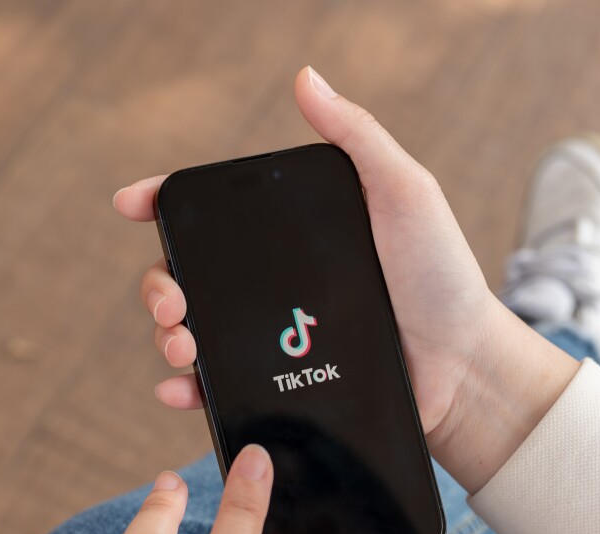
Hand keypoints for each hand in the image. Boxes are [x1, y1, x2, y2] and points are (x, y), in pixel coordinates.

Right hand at [114, 66, 578, 491]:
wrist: (466, 366)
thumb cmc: (442, 274)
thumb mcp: (405, 193)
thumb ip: (358, 137)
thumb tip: (306, 78)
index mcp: (294, 235)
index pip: (216, 214)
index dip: (165, 204)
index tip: (133, 203)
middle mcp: (276, 285)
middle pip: (190, 276)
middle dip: (159, 285)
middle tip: (170, 301)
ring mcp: (277, 338)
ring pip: (195, 333)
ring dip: (167, 337)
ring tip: (181, 345)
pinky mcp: (285, 387)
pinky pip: (224, 389)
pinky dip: (189, 390)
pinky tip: (183, 389)